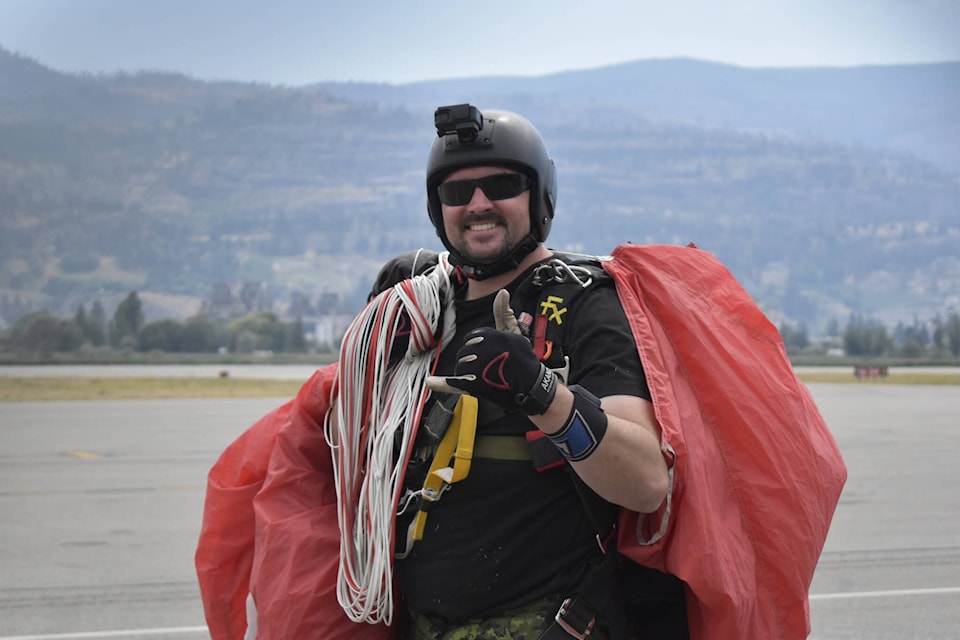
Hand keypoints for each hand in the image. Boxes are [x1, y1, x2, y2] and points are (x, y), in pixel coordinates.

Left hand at [426, 290, 556, 414]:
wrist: (532, 385)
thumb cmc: (522, 358)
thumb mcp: (514, 332)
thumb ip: (503, 313)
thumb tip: (502, 292)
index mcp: (488, 335)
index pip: (472, 339)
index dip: (480, 348)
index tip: (493, 356)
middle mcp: (481, 350)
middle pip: (464, 353)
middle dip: (474, 361)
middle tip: (492, 369)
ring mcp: (476, 368)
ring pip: (460, 367)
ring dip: (468, 373)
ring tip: (487, 378)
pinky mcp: (473, 385)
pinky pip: (452, 382)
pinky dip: (440, 383)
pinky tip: (430, 382)